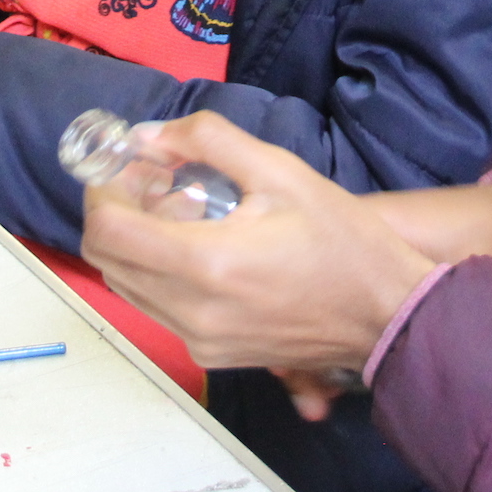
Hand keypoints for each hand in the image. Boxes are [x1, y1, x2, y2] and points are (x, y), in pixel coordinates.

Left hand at [79, 113, 437, 378]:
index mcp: (206, 264)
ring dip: (136, 244)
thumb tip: (149, 135)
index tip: (129, 165)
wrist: (389, 316)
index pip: (108, 231)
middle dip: (116, 212)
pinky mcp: (213, 355)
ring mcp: (200, 340)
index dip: (102, 190)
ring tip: (181, 210)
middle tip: (153, 181)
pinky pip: (159, 308)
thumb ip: (208, 141)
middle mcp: (191, 312)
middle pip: (107, 260)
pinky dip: (159, 273)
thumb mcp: (280, 170)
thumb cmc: (343, 241)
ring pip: (128, 287)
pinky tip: (200, 246)